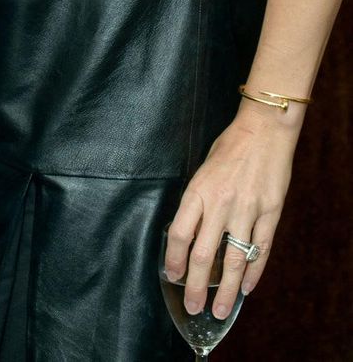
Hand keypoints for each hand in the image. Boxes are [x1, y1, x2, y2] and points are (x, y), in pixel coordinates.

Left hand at [162, 106, 300, 320]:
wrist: (264, 130)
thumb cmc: (229, 147)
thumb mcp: (203, 170)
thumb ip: (197, 202)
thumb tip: (188, 235)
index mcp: (198, 191)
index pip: (180, 234)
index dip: (174, 260)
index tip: (172, 277)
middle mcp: (220, 204)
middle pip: (202, 254)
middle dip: (195, 286)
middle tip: (192, 307)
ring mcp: (247, 210)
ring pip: (233, 260)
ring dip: (226, 290)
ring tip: (220, 310)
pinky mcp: (270, 213)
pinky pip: (260, 249)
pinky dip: (253, 272)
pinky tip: (246, 287)